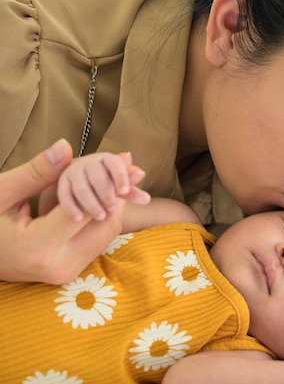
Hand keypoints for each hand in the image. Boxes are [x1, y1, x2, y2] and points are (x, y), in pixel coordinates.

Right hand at [0, 139, 128, 283]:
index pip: (85, 210)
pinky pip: (95, 242)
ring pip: (104, 235)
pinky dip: (104, 218)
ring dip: (116, 207)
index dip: (109, 183)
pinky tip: (110, 197)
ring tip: (127, 178)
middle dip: (120, 195)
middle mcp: (57, 266)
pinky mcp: (69, 272)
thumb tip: (65, 146)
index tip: (126, 160)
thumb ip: (37, 173)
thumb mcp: (2, 192)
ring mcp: (65, 273)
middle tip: (134, 168)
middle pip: (103, 226)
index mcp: (38, 247)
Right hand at [53, 152, 150, 220]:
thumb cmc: (108, 184)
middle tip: (112, 208)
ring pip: (81, 186)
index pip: (115, 163)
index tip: (125, 191)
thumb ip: (131, 190)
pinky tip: (79, 219)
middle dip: (106, 193)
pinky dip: (72, 207)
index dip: (121, 176)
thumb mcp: (120, 186)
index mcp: (107, 160)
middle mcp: (89, 163)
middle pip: (97, 175)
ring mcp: (73, 172)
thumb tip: (145, 193)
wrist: (83, 183)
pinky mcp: (61, 184)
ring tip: (100, 216)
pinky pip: (64, 194)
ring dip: (91, 202)